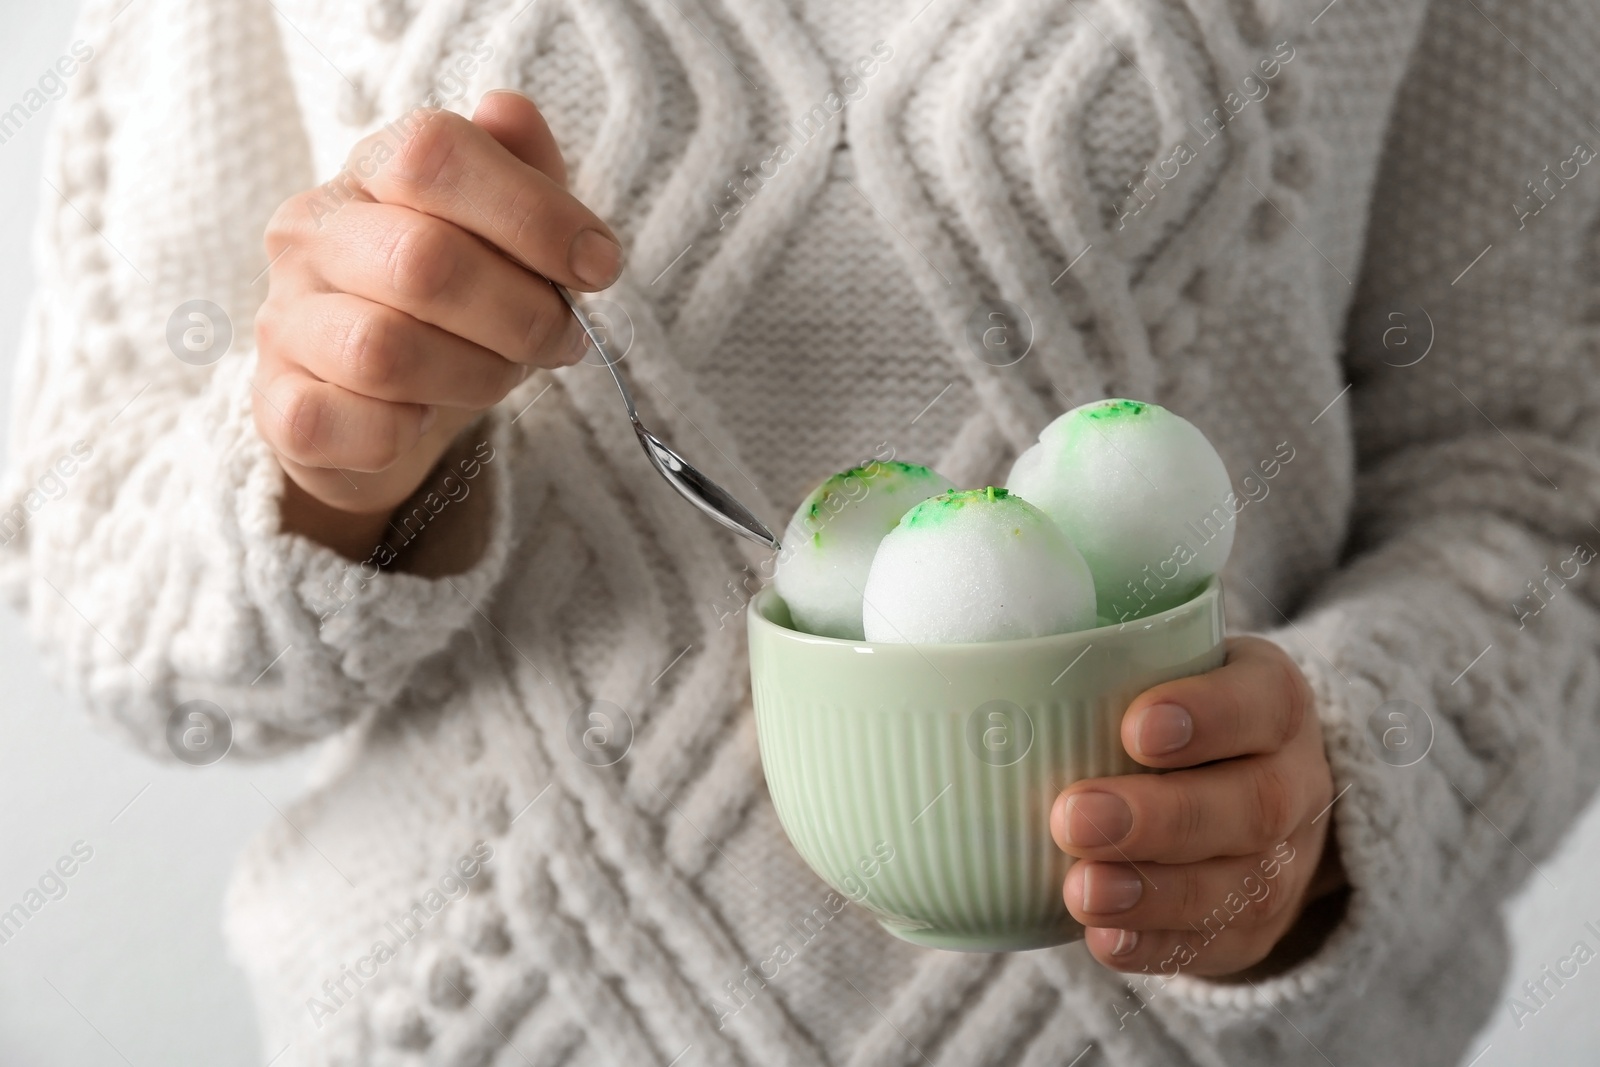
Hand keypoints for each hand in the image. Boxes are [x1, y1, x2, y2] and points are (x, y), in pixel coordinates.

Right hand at [253, 91, 622, 558]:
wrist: (378, 410)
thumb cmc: (454, 311)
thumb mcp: (504, 236)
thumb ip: (521, 172)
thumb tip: (509, 111)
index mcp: (371, 172)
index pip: (433, 151)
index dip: (532, 211)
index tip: (597, 265)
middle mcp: (312, 232)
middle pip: (423, 261)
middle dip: (522, 314)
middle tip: (561, 341)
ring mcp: (284, 318)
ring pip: (384, 350)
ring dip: (475, 377)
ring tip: (499, 378)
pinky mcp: (276, 405)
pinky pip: (337, 422)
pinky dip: (399, 433)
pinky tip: (419, 420)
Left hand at [1052, 636, 1343, 977]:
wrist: (1249, 788)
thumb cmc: (1178, 711)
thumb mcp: (1165, 666)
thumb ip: (1100, 660)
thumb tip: (968, 661)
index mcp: (1273, 702)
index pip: (1261, 703)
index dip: (1208, 716)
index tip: (1134, 728)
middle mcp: (1292, 781)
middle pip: (1252, 804)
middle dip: (1160, 817)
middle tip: (1074, 817)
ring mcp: (1282, 860)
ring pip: (1239, 883)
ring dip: (1153, 892)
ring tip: (1080, 890)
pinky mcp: (1255, 924)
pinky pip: (1217, 943)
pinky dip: (1157, 945)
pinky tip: (1104, 940)